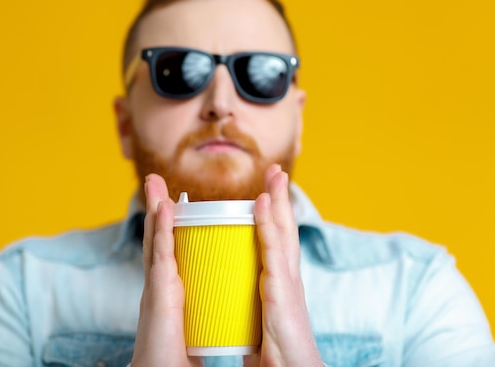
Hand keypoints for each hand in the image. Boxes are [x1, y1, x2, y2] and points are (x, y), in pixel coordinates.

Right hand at [131, 174, 201, 366]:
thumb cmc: (177, 358)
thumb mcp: (195, 326)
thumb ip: (203, 313)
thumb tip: (220, 311)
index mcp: (170, 290)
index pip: (171, 252)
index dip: (170, 228)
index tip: (172, 206)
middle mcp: (161, 285)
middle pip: (160, 239)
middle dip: (158, 209)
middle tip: (155, 182)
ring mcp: (157, 288)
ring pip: (156, 240)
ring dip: (155, 209)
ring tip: (153, 182)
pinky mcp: (159, 295)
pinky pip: (161, 256)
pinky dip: (160, 230)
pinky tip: (163, 209)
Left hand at [244, 164, 323, 366]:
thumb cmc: (276, 356)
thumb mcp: (261, 322)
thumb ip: (250, 307)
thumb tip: (232, 305)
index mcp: (280, 285)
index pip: (277, 243)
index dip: (274, 217)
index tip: (267, 194)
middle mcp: (287, 278)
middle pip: (284, 230)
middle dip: (280, 199)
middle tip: (275, 172)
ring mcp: (287, 282)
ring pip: (282, 232)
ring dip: (277, 200)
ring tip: (274, 173)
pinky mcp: (282, 291)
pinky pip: (273, 250)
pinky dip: (268, 223)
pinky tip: (262, 201)